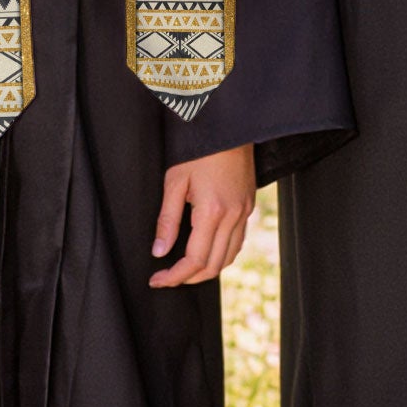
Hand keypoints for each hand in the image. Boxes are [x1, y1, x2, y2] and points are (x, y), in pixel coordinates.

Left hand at [149, 143, 255, 287]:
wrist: (229, 126)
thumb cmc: (199, 149)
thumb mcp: (175, 181)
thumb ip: (167, 220)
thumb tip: (159, 251)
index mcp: (212, 211)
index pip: (194, 260)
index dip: (174, 276)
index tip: (157, 280)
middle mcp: (233, 215)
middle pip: (213, 264)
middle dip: (189, 278)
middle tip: (167, 277)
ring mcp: (244, 211)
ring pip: (229, 256)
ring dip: (207, 269)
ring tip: (185, 269)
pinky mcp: (249, 205)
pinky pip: (238, 241)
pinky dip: (222, 254)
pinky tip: (207, 250)